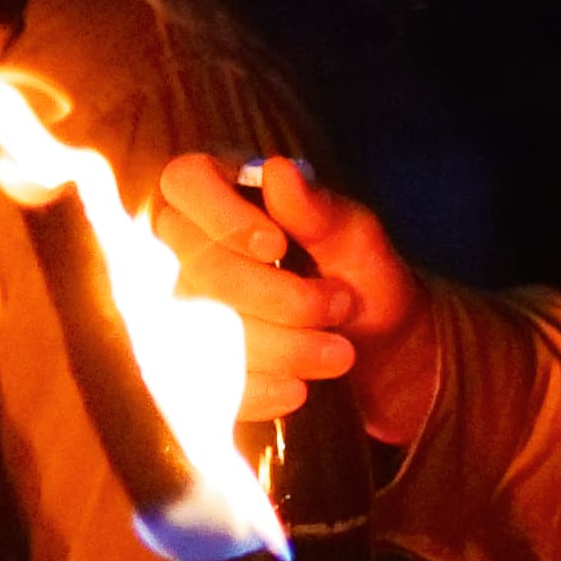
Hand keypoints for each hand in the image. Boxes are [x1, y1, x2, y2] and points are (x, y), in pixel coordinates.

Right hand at [153, 151, 440, 444]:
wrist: (376, 354)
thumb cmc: (362, 278)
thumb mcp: (358, 240)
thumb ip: (318, 210)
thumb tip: (278, 171)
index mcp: (227, 192)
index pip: (185, 181)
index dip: (222, 217)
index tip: (277, 247)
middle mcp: (190, 244)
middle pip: (197, 265)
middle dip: (277, 297)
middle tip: (342, 305)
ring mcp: (184, 305)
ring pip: (199, 328)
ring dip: (279, 347)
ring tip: (340, 353)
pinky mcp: (191, 363)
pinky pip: (200, 382)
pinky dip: (257, 389)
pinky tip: (299, 390)